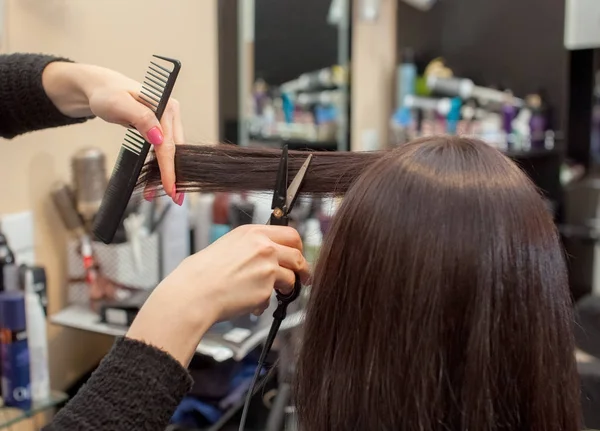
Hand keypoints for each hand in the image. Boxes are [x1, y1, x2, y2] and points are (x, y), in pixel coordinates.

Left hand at [42, 62, 182, 204]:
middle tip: (173, 198)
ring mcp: (166, 121)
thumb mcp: (119, 104)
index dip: (169, 168)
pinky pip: (162, 150)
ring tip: (157, 192)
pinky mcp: (159, 128)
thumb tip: (159, 137)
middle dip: (172, 176)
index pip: (169, 144)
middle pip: (174, 150)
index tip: (170, 188)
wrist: (98, 88)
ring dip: (165, 173)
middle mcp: (171, 113)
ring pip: (170, 153)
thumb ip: (141, 118)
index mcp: (167, 106)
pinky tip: (154, 179)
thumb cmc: (106, 93)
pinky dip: (159, 166)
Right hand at [126, 225, 309, 365]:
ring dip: (287, 287)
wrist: (194, 292)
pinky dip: (267, 302)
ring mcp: (267, 265)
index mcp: (252, 233)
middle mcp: (263, 246)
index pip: (289, 233)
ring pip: (292, 275)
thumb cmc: (203, 274)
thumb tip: (264, 257)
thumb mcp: (227, 247)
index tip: (297, 255)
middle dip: (303, 267)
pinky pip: (276, 295)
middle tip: (303, 276)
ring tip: (277, 294)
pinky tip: (253, 305)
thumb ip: (250, 249)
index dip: (296, 246)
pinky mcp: (267, 286)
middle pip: (298, 253)